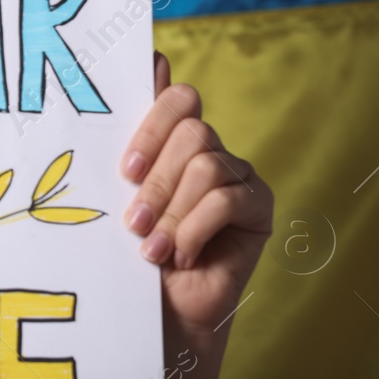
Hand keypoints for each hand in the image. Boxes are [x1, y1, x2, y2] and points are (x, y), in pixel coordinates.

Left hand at [121, 50, 273, 344]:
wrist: (161, 315)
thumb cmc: (131, 256)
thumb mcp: (119, 198)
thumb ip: (130, 145)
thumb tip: (150, 64)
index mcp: (171, 140)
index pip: (176, 98)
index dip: (153, 121)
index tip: (127, 169)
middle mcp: (209, 150)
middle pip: (192, 131)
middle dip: (156, 180)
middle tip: (133, 221)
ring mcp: (238, 176)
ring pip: (207, 167)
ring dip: (172, 213)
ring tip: (152, 249)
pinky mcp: (258, 206)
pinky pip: (228, 200)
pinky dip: (196, 229)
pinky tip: (182, 256)